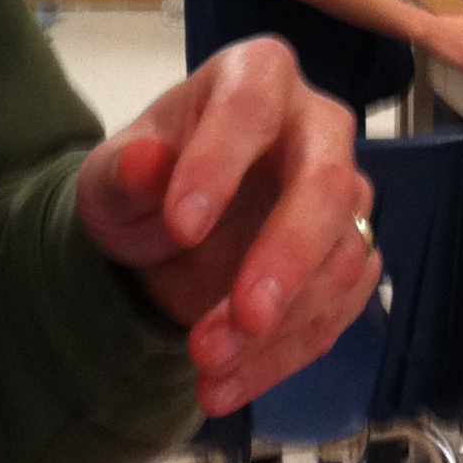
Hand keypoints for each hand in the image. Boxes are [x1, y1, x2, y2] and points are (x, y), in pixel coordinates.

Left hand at [74, 37, 380, 417]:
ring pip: (342, 259)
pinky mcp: (351, 259)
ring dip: (281, 324)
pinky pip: (338, 313)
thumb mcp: (111, 178)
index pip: (250, 108)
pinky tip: (228, 385)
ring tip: (206, 365)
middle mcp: (317, 129)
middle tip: (242, 317)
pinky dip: (285, 357)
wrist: (164, 239)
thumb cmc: (146, 183)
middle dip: (287, 257)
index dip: (222, 164)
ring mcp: (344, 196)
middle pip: (327, 185)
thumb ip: (124, 170)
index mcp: (257, 77)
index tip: (180, 227)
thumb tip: (146, 161)